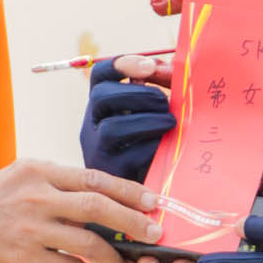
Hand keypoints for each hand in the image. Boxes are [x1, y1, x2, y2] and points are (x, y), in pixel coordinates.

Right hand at [0, 159, 161, 262]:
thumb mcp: (22, 177)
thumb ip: (59, 184)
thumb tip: (105, 195)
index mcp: (40, 171)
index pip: (94, 179)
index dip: (128, 191)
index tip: (154, 201)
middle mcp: (36, 196)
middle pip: (97, 207)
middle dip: (133, 220)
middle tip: (156, 232)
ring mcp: (29, 228)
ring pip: (87, 242)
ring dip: (114, 256)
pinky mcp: (21, 257)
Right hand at [80, 57, 175, 183]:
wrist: (141, 197)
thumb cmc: (151, 149)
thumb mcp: (149, 117)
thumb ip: (155, 93)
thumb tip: (164, 69)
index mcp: (101, 108)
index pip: (100, 76)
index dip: (122, 65)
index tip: (149, 66)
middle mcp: (91, 126)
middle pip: (101, 97)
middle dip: (138, 94)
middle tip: (164, 102)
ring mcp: (96, 151)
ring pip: (112, 128)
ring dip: (147, 121)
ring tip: (171, 123)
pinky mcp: (111, 175)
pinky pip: (129, 156)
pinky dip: (151, 146)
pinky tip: (166, 147)